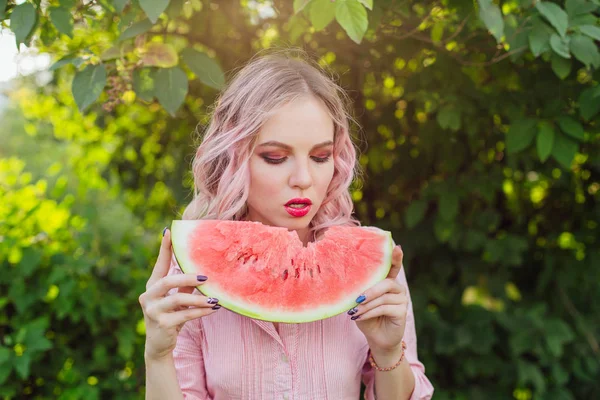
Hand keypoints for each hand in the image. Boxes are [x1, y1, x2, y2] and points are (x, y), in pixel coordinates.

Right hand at [138, 228, 219, 361]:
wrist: (159, 346)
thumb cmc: (170, 317)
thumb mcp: (177, 299)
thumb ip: (184, 285)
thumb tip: (202, 270)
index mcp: (152, 287)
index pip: (159, 265)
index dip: (164, 248)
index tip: (169, 231)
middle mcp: (148, 296)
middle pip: (167, 280)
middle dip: (187, 277)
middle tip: (206, 277)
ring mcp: (152, 311)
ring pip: (177, 298)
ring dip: (199, 298)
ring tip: (215, 299)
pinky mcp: (161, 324)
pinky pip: (185, 314)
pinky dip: (201, 311)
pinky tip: (214, 309)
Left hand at [350, 245, 407, 351]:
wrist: (376, 338)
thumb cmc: (367, 317)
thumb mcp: (361, 303)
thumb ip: (361, 292)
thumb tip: (353, 287)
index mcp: (388, 283)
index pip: (393, 267)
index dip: (396, 257)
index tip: (396, 246)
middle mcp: (397, 289)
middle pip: (386, 283)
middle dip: (370, 291)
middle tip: (356, 299)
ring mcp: (402, 300)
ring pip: (383, 297)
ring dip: (366, 305)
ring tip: (354, 312)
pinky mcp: (402, 312)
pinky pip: (384, 308)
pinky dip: (369, 312)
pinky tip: (359, 317)